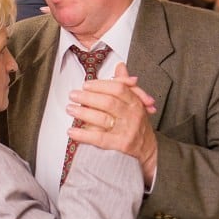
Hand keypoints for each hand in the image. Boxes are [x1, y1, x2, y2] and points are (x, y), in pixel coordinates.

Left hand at [67, 62, 157, 186]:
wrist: (148, 152)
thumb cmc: (137, 126)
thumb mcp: (135, 104)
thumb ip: (125, 85)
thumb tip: (120, 66)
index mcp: (136, 103)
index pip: (118, 89)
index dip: (101, 85)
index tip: (86, 85)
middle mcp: (133, 116)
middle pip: (109, 102)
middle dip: (88, 97)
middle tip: (73, 95)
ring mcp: (127, 131)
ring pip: (102, 119)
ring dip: (83, 113)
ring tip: (70, 109)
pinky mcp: (120, 146)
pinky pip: (99, 139)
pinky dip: (83, 135)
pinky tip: (71, 131)